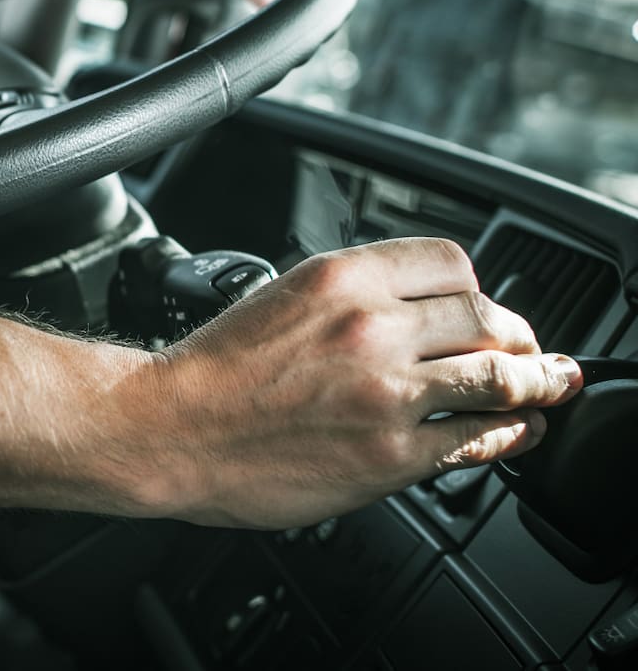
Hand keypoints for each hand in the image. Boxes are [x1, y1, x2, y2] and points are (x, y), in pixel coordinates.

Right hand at [128, 238, 581, 528]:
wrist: (170, 427)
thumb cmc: (213, 368)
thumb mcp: (281, 295)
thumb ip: (351, 294)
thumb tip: (414, 307)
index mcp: (341, 276)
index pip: (452, 262)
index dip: (477, 288)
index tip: (483, 307)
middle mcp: (371, 326)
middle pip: (488, 316)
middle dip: (515, 335)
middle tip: (526, 350)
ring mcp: (386, 392)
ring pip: (500, 377)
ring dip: (533, 383)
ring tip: (545, 387)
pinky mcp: (389, 454)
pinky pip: (477, 440)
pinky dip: (509, 435)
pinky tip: (516, 432)